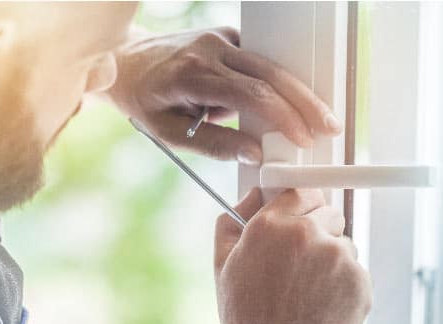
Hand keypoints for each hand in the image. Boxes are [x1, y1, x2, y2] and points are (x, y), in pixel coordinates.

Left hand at [106, 27, 341, 163]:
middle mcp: (210, 49)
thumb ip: (212, 144)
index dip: (282, 116)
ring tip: (319, 118)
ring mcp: (220, 38)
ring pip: (270, 63)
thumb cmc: (144, 100)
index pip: (250, 93)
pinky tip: (293, 103)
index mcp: (192, 74)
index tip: (302, 138)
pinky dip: (278, 82)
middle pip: (270, 73)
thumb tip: (254, 154)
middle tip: (329, 127)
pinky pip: (260, 61)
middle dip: (304, 102)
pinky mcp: (226, 38)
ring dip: (298, 91)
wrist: (126, 62)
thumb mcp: (167, 133)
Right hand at [207, 188, 371, 323]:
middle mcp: (306, 234)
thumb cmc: (244, 316)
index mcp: (269, 225)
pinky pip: (356, 271)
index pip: (300, 191)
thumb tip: (252, 196)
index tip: (302, 214)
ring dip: (331, 257)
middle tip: (302, 258)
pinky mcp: (360, 283)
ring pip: (343, 243)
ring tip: (307, 288)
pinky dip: (343, 283)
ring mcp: (337, 258)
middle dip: (318, 228)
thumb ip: (232, 219)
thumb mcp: (222, 263)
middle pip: (329, 211)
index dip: (301, 204)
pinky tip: (320, 302)